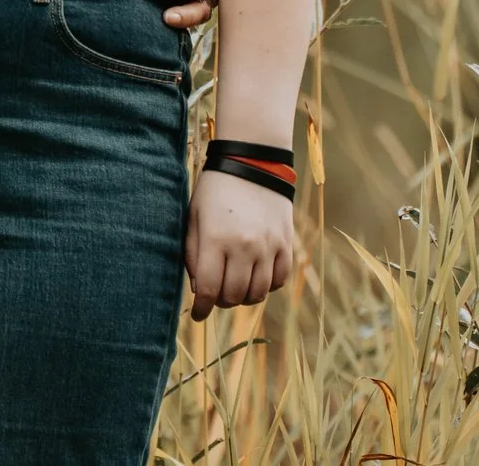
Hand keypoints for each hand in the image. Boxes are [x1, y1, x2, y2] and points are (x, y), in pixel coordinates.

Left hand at [184, 168, 293, 320]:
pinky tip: (256, 277)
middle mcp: (244, 246)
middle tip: (215, 295)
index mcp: (215, 238)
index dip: (202, 308)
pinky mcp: (285, 243)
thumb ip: (192, 254)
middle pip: (233, 296)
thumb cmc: (215, 190)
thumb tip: (199, 289)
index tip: (197, 315)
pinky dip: (266, 286)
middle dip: (221, 302)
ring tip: (235, 288)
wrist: (252, 163)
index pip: (209, 289)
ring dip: (243, 297)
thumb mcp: (194, 216)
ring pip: (258, 293)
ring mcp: (268, 246)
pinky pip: (279, 280)